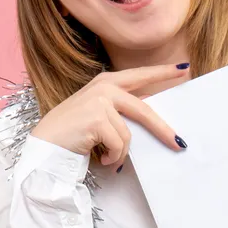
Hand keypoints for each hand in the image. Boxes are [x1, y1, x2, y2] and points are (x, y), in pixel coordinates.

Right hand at [31, 63, 189, 170]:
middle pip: (144, 109)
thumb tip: (151, 110)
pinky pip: (119, 145)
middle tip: (179, 144)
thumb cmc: (71, 133)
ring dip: (120, 153)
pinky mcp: (97, 119)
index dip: (162, 72)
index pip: (140, 75)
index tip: (184, 69)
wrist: (44, 147)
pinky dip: (113, 157)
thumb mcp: (98, 114)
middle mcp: (104, 87)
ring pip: (129, 134)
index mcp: (105, 82)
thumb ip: (121, 108)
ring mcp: (100, 101)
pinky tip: (101, 159)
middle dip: (163, 130)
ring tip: (108, 158)